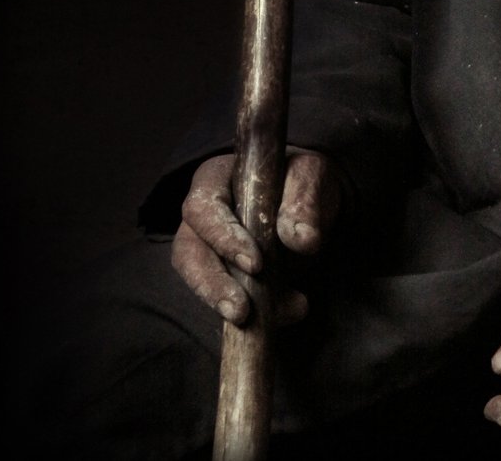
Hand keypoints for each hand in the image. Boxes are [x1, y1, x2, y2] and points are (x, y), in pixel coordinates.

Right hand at [171, 148, 340, 326]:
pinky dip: (257, 313)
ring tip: (261, 325)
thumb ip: (305, 200)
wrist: (307, 201)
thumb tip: (301, 238)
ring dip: (228, 306)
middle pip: (189, 253)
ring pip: (201, 283)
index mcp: (215, 180)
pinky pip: (227, 301)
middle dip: (213, 286)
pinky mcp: (224, 280)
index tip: (256, 265)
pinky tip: (290, 311)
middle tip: (241, 311)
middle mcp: (202, 217)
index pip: (203, 208)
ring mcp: (208, 250)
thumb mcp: (311, 176)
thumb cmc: (300, 180)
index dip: (223, 238)